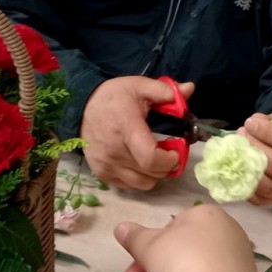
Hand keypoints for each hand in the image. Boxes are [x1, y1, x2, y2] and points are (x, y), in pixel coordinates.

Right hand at [80, 76, 194, 190]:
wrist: (81, 107)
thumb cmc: (114, 96)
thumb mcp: (139, 86)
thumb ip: (165, 90)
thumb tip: (190, 88)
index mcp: (127, 129)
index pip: (150, 158)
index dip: (169, 160)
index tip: (177, 151)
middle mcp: (115, 152)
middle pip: (150, 174)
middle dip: (167, 166)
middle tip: (169, 152)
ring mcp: (106, 165)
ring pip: (142, 184)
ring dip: (154, 174)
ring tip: (154, 158)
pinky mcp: (101, 174)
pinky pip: (128, 186)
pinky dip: (139, 178)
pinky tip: (139, 162)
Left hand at [238, 108, 271, 204]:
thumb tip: (256, 121)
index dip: (268, 133)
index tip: (250, 123)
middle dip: (257, 150)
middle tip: (241, 135)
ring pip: (270, 187)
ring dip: (250, 170)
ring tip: (238, 153)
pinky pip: (264, 200)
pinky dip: (249, 189)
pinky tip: (240, 173)